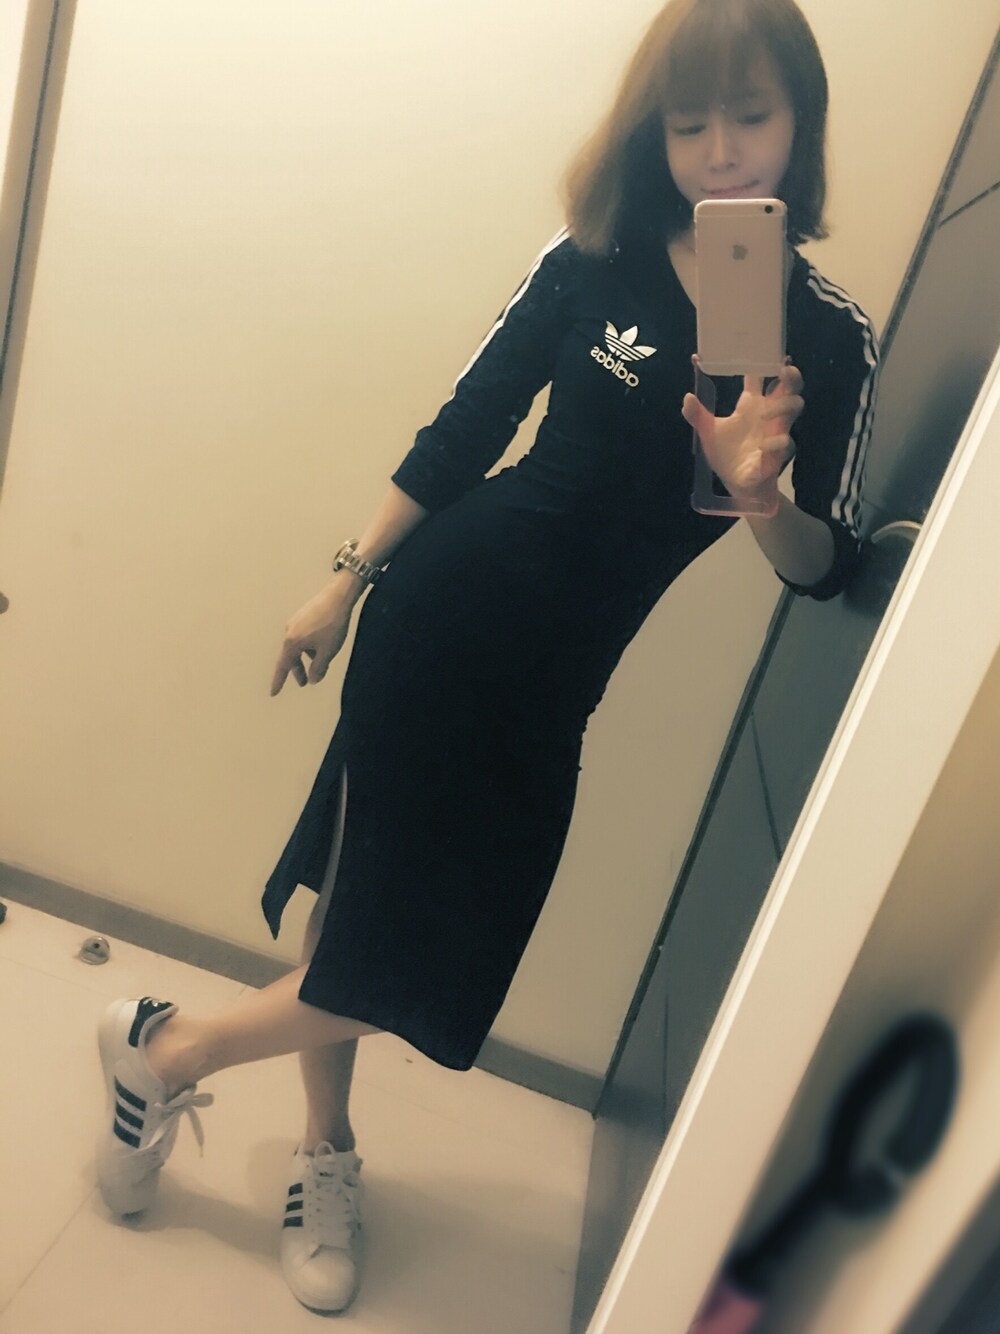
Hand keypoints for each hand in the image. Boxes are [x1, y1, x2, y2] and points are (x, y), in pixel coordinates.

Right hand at [270, 584, 352, 695]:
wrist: (338, 596)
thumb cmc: (332, 626)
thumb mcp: (327, 651)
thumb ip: (318, 668)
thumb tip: (312, 680)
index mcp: (292, 642)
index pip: (283, 666)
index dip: (279, 681)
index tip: (273, 693)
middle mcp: (289, 632)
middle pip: (290, 656)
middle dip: (297, 670)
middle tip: (303, 683)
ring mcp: (295, 622)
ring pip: (297, 646)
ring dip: (305, 658)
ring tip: (317, 666)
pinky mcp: (303, 616)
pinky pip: (302, 637)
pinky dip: (308, 647)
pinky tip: (320, 648)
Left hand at [682, 358, 804, 507]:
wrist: (736, 486)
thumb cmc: (727, 454)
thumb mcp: (708, 432)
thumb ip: (697, 414)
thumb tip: (687, 396)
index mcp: (752, 404)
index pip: (762, 375)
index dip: (764, 359)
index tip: (763, 347)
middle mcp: (768, 413)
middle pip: (790, 387)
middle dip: (792, 376)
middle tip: (784, 370)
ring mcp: (776, 432)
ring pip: (795, 409)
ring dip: (783, 406)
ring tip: (764, 412)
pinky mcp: (777, 454)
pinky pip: (786, 444)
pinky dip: (775, 443)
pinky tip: (762, 446)